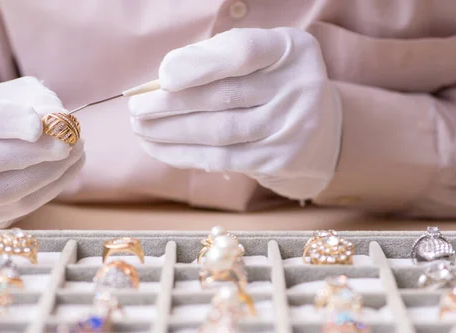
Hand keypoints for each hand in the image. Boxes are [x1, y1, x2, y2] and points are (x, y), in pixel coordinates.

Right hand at [0, 77, 84, 227]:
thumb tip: (61, 121)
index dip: (4, 121)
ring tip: (75, 153)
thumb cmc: (7, 111)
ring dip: (44, 176)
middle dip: (32, 154)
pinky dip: (43, 193)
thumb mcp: (20, 94)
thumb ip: (40, 102)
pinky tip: (65, 172)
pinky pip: (7, 212)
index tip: (41, 124)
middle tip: (70, 142)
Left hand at [129, 27, 341, 199]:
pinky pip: (223, 159)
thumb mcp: (258, 59)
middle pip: (224, 97)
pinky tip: (160, 149)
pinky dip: (186, 154)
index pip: (243, 52)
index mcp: (291, 50)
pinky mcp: (281, 159)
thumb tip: (163, 80)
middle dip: (171, 104)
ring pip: (220, 132)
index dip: (200, 64)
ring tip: (140, 129)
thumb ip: (216, 59)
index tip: (163, 77)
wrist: (320, 131)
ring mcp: (293, 127)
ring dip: (172, 133)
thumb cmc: (273, 85)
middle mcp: (299, 87)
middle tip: (136, 109)